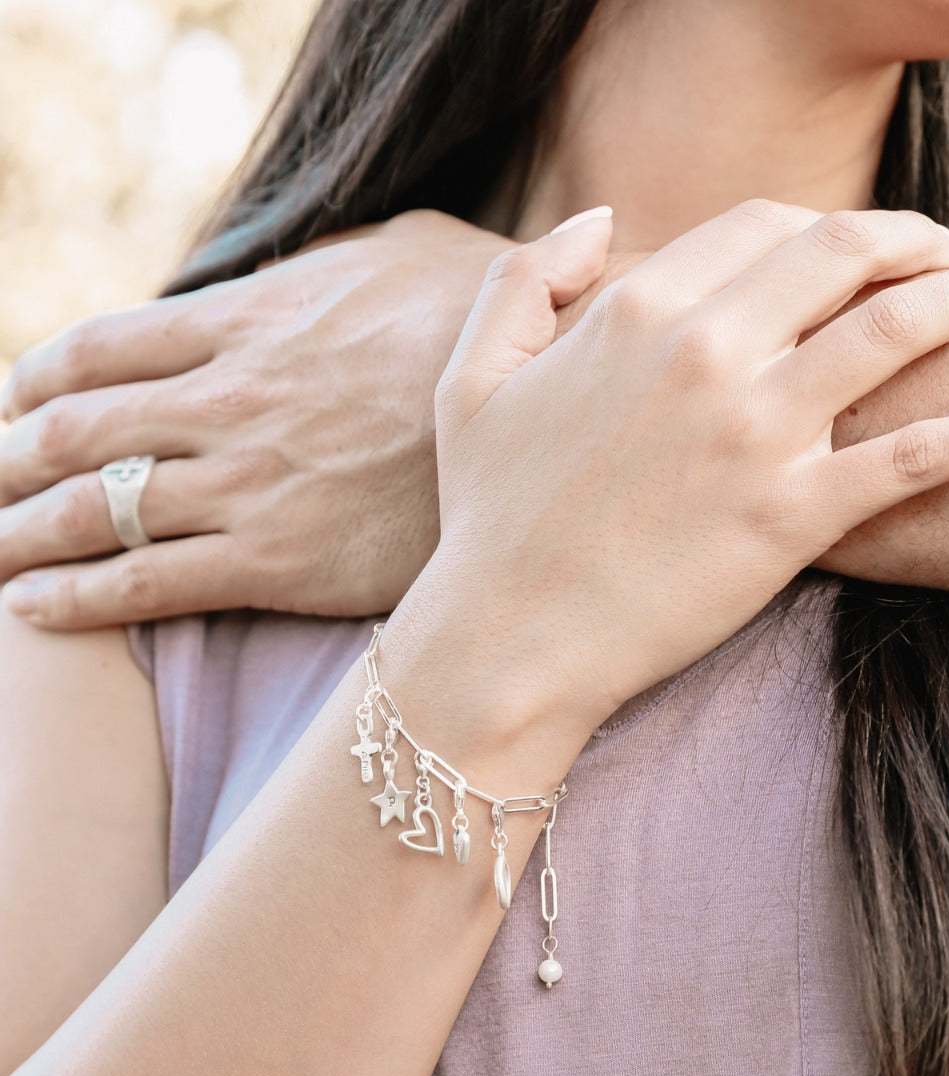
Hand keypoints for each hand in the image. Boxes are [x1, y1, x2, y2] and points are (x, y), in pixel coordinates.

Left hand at [0, 211, 509, 627]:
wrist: (547, 418)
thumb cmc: (492, 326)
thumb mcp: (412, 246)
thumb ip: (340, 253)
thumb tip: (318, 259)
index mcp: (254, 319)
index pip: (106, 346)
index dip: (43, 378)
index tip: (17, 404)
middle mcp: (229, 398)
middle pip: (80, 429)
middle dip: (15, 461)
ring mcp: (249, 482)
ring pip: (97, 510)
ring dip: (24, 534)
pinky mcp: (280, 560)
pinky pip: (149, 583)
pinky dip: (79, 598)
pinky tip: (34, 609)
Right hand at [418, 202, 948, 731]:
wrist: (508, 639)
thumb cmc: (490, 515)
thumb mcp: (473, 378)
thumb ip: (524, 278)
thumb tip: (598, 222)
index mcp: (637, 308)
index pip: (764, 225)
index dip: (823, 225)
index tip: (857, 248)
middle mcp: (706, 351)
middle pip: (845, 250)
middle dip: (916, 235)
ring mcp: (756, 433)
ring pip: (898, 329)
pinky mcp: (792, 516)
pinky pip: (914, 456)